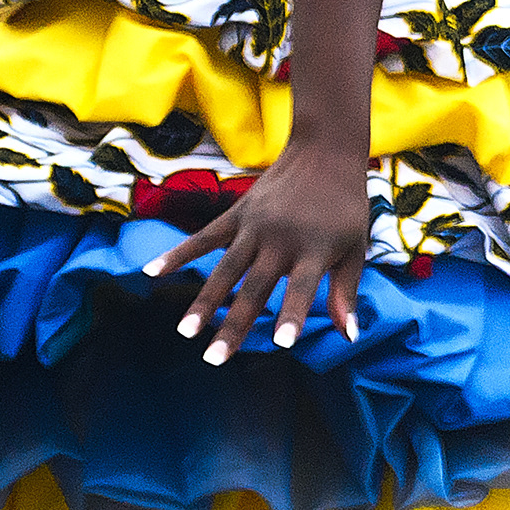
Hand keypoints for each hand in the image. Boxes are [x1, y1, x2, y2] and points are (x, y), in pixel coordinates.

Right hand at [141, 140, 367, 361]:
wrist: (325, 150)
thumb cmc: (345, 206)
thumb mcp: (356, 247)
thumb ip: (345, 291)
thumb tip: (348, 337)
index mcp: (314, 250)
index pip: (301, 289)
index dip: (291, 315)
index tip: (281, 343)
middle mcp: (281, 240)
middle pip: (254, 288)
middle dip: (234, 325)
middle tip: (215, 359)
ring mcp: (255, 226)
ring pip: (225, 270)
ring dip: (204, 302)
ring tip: (186, 332)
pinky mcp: (237, 213)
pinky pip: (204, 237)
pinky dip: (178, 253)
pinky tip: (152, 271)